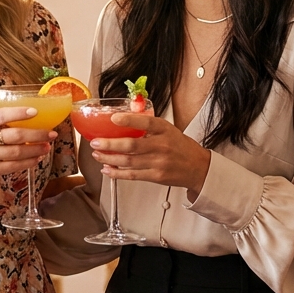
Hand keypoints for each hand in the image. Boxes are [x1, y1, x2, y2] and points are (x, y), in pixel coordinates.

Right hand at [0, 106, 54, 187]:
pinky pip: (12, 166)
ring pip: (17, 152)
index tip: (35, 112)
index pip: (2, 115)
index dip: (19, 113)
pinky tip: (36, 159)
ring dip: (35, 150)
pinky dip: (27, 163)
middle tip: (51, 133)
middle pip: (14, 135)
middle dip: (37, 135)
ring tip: (46, 147)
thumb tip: (27, 121)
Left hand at [91, 113, 211, 194]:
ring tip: (97, 154)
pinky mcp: (156, 176)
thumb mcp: (168, 129)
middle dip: (110, 144)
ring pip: (129, 161)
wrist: (198, 167)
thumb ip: (148, 125)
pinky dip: (117, 173)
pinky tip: (107, 169)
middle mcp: (162, 146)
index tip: (114, 118)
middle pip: (132, 145)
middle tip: (95, 142)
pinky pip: (133, 175)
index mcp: (165, 130)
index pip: (147, 123)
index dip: (129, 120)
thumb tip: (122, 116)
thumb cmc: (180, 146)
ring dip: (109, 159)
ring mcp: (159, 162)